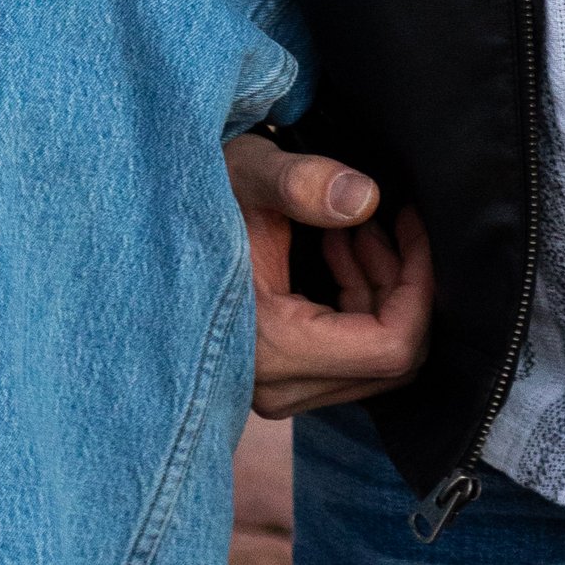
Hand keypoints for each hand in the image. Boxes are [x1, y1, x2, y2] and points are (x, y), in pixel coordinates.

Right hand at [226, 135, 434, 416]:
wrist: (146, 230)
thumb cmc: (198, 193)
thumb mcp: (248, 174)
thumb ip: (303, 183)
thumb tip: (365, 199)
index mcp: (273, 348)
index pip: (390, 349)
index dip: (419, 287)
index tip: (413, 224)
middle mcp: (276, 388)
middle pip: (389, 359)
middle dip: (401, 284)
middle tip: (384, 218)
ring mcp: (276, 390)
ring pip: (372, 359)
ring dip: (378, 287)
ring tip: (353, 227)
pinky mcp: (277, 378)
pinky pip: (347, 354)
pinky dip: (357, 300)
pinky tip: (336, 247)